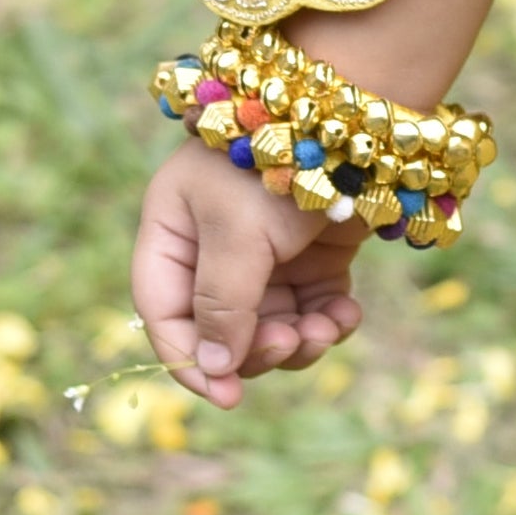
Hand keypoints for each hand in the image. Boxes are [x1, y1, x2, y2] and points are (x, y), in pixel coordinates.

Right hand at [129, 141, 371, 409]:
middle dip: (256, 349)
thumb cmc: (275, 163)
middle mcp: (211, 249)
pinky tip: (346, 312)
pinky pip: (310, 312)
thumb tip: (213, 370)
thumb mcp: (236, 234)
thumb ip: (221, 303)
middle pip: (220, 332)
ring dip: (298, 341)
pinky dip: (328, 321)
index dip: (190, 361)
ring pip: (270, 330)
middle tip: (290, 343)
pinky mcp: (312, 258)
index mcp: (172, 234)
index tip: (227, 396)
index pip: (165, 313)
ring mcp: (264, 256)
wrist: (351, 117)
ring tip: (327, 328)